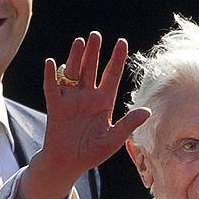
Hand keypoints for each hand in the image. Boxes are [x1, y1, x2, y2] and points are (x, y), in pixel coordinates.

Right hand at [18, 32, 150, 198]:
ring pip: (74, 73)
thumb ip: (127, 125)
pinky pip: (52, 87)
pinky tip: (52, 62)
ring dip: (76, 58)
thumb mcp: (113, 140)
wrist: (68, 163)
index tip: (122, 42)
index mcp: (104, 102)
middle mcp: (88, 96)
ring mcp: (71, 99)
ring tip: (80, 42)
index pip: (112, 75)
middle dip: (94, 52)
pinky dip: (51, 75)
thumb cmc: (92, 153)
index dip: (117, 59)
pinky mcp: (56, 106)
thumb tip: (147, 111)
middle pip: (92, 69)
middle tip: (97, 35)